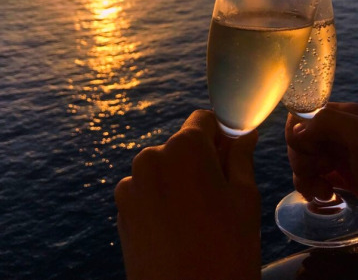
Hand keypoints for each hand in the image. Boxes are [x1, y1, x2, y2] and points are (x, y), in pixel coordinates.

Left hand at [115, 109, 260, 279]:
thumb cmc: (227, 252)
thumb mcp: (245, 198)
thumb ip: (241, 156)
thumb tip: (245, 132)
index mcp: (184, 148)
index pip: (204, 120)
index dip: (222, 133)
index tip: (233, 153)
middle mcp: (151, 156)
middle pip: (183, 144)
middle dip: (202, 159)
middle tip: (220, 195)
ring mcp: (131, 183)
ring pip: (165, 167)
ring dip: (180, 179)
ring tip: (198, 217)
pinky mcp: (120, 207)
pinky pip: (147, 189)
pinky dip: (161, 199)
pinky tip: (177, 228)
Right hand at [286, 102, 357, 200]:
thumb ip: (328, 122)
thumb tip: (296, 131)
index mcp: (341, 115)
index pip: (301, 114)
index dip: (298, 134)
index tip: (313, 150)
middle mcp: (336, 133)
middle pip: (296, 140)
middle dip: (301, 159)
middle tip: (323, 170)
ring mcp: (337, 156)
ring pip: (300, 160)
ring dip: (303, 177)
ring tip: (323, 191)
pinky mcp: (340, 178)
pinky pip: (311, 178)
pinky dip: (309, 187)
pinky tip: (323, 195)